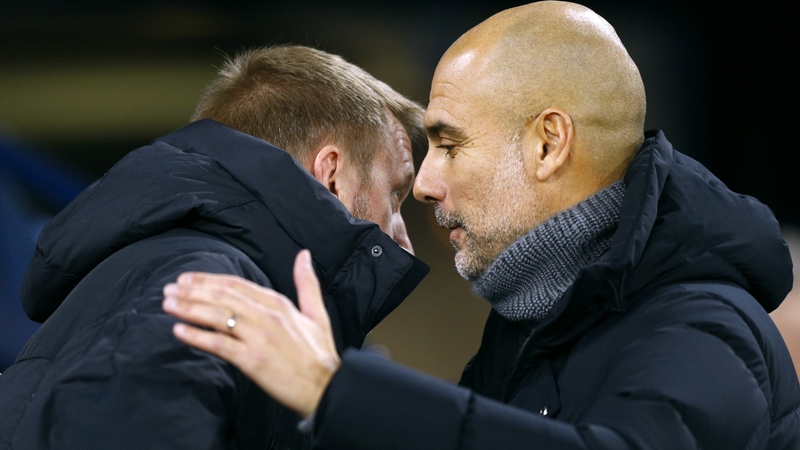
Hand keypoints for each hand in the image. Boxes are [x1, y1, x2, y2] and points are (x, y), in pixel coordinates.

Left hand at [162, 250, 339, 417]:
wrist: (327, 386)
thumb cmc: (320, 353)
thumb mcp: (317, 313)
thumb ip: (306, 283)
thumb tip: (304, 255)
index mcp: (278, 303)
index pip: (237, 285)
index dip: (209, 280)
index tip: (187, 279)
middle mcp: (266, 316)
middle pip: (222, 297)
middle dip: (193, 291)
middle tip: (169, 289)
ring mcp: (258, 337)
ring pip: (217, 316)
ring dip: (189, 308)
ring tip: (168, 304)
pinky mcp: (252, 360)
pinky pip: (219, 344)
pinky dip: (197, 336)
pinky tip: (179, 331)